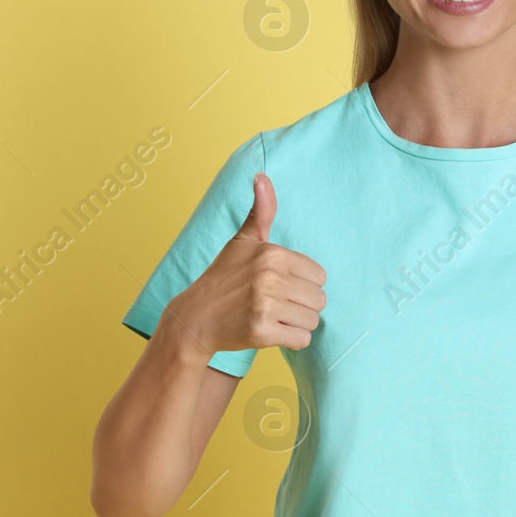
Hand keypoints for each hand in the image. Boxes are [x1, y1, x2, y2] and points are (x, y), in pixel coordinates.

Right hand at [163, 172, 326, 357]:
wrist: (195, 318)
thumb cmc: (224, 278)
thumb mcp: (242, 241)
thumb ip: (261, 211)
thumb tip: (262, 176)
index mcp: (272, 254)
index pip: (320, 276)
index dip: (303, 284)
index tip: (281, 286)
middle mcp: (270, 278)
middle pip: (319, 300)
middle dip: (302, 305)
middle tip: (276, 304)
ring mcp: (265, 306)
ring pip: (313, 321)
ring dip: (297, 323)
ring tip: (273, 317)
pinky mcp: (262, 333)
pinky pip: (302, 340)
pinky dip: (291, 340)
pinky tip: (271, 331)